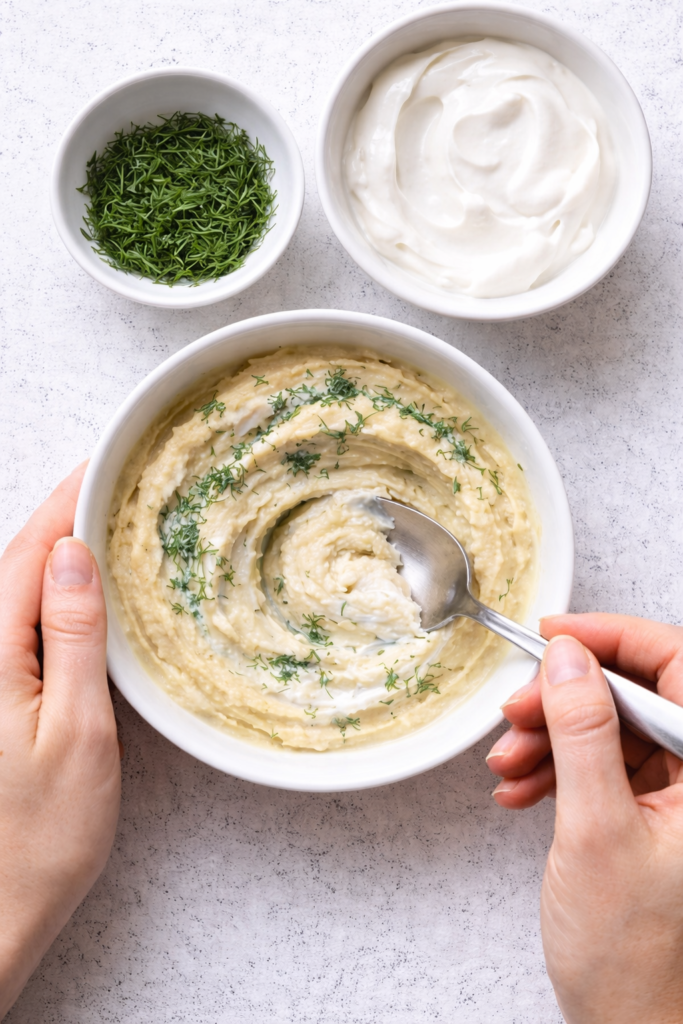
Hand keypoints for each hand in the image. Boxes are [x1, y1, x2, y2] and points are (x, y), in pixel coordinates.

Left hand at [0, 465, 120, 1017]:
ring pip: (12, 586)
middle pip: (14, 560)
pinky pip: (14, 620)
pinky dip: (46, 589)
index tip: (104, 462)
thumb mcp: (75, 732)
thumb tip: (73, 556)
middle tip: (114, 479)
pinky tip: (78, 586)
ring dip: (55, 546)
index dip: (67, 500)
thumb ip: (69, 637)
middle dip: (62, 512)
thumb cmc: (38, 837)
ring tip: (103, 518)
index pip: (28, 551)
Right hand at [487, 614, 682, 1022]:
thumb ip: (583, 734)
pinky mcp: (647, 812)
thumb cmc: (632, 954)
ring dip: (550, 737)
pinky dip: (555, 768)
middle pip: (633, 694)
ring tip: (509, 764)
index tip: (557, 633)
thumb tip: (568, 659)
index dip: (615, 638)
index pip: (677, 666)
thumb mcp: (596, 830)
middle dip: (564, 699)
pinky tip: (522, 788)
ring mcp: (675, 796)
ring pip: (608, 727)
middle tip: (517, 712)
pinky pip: (599, 763)